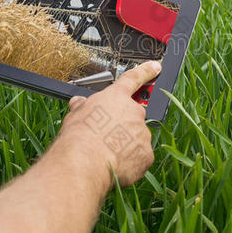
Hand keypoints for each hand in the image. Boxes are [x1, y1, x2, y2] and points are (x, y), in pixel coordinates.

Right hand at [59, 61, 160, 187]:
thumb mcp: (75, 114)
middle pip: (133, 117)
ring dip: (125, 146)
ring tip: (106, 155)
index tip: (156, 67)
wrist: (85, 162)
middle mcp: (134, 112)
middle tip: (106, 138)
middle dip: (122, 126)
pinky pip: (140, 158)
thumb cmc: (78, 137)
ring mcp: (143, 133)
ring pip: (137, 139)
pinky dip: (131, 163)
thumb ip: (83, 106)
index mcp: (116, 98)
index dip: (146, 72)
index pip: (133, 79)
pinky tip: (116, 166)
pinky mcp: (146, 154)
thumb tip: (79, 103)